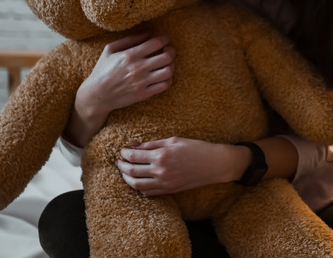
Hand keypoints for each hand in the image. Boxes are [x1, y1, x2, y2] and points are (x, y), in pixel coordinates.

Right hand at [76, 32, 174, 114]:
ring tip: (168, 64)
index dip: (164, 39)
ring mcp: (142, 82)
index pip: (156, 43)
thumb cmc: (102, 70)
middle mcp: (138, 68)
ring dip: (171, 65)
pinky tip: (163, 76)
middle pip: (166, 57)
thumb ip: (129, 39)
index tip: (164, 40)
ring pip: (168, 71)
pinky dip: (168, 79)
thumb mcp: (110, 49)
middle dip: (171, 51)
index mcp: (130, 55)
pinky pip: (164, 85)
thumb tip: (148, 33)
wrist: (97, 95)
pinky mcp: (144, 94)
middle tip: (169, 50)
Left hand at [115, 137, 249, 195]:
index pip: (134, 156)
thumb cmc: (196, 148)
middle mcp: (160, 171)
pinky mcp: (169, 191)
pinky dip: (140, 188)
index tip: (122, 151)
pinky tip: (138, 182)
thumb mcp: (173, 140)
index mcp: (161, 155)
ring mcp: (164, 183)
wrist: (214, 164)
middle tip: (118, 162)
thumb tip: (134, 145)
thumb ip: (153, 144)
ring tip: (124, 173)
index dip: (125, 153)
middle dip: (122, 166)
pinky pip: (149, 193)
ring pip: (137, 185)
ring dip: (127, 179)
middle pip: (132, 172)